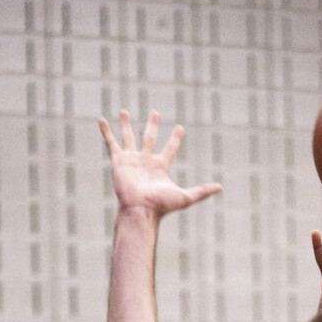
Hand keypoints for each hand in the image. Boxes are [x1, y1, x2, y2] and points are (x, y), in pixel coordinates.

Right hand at [99, 109, 220, 220]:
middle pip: (150, 138)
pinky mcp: (119, 161)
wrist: (140, 210)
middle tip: (155, 113)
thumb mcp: (185, 197)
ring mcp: (131, 160)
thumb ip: (202, 191)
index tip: (180, 128)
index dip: (175, 138)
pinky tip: (101, 119)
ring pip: (129, 137)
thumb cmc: (161, 206)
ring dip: (126, 124)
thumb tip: (221, 188)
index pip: (170, 148)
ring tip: (123, 111)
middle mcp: (146, 161)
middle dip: (152, 125)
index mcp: (160, 167)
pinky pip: (111, 142)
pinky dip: (105, 131)